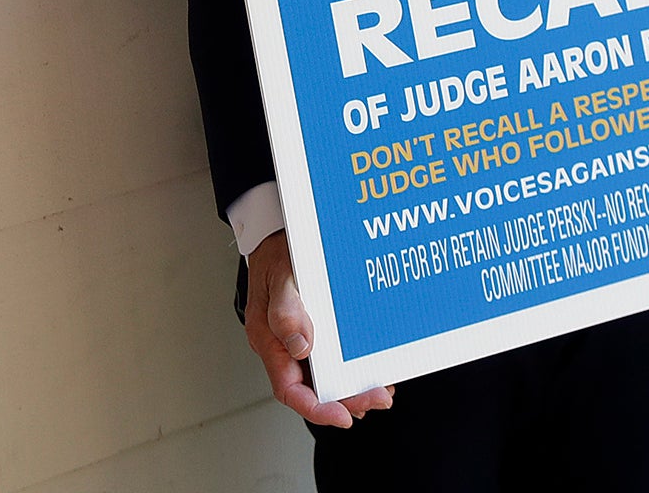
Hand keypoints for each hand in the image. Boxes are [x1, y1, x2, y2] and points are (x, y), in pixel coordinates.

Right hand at [244, 230, 395, 426]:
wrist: (277, 232)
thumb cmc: (277, 252)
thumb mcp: (281, 275)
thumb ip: (286, 311)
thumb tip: (300, 346)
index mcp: (269, 340)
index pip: (290, 389)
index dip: (317, 408)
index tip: (343, 416)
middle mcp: (283, 346)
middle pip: (312, 388)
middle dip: (346, 400)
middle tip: (379, 397)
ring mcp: (296, 339)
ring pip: (322, 377)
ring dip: (350, 387)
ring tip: (380, 390)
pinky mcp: (311, 328)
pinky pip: (328, 358)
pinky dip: (348, 368)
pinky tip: (366, 371)